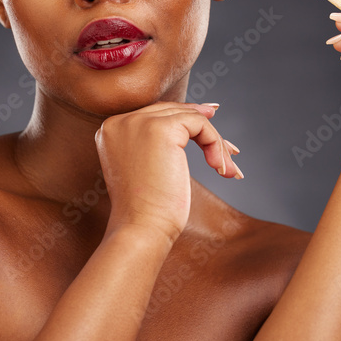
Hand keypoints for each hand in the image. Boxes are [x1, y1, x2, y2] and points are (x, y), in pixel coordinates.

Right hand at [95, 102, 240, 242]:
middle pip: (172, 112)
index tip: (211, 137)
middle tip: (229, 150)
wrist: (140, 228)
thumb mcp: (146, 168)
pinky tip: (221, 168)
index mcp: (112, 130)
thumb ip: (159, 143)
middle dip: (204, 130)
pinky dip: (215, 143)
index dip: (187, 122)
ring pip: (189, 117)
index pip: (155, 115)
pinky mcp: (160, 129)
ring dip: (214, 143)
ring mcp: (139, 122)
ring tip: (226, 168)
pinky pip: (199, 123)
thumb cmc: (146, 210)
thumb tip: (200, 116)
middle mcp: (121, 121)